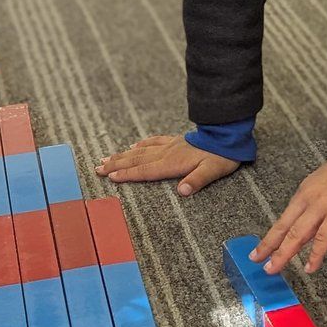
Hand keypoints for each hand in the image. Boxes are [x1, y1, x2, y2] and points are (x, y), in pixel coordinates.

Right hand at [95, 134, 238, 196]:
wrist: (228, 134)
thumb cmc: (222, 156)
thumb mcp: (213, 171)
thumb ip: (197, 181)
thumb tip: (182, 192)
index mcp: (173, 163)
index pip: (145, 170)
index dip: (127, 174)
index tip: (110, 176)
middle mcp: (167, 153)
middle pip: (137, 160)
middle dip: (116, 164)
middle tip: (97, 168)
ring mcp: (170, 145)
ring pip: (141, 151)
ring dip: (123, 155)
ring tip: (106, 158)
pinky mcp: (176, 140)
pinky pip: (154, 142)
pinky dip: (142, 145)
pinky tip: (134, 146)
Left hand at [250, 159, 326, 274]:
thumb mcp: (326, 185)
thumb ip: (318, 207)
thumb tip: (314, 230)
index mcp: (304, 193)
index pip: (283, 220)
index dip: (270, 237)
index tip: (259, 250)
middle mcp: (308, 201)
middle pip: (284, 228)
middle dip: (269, 246)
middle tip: (257, 261)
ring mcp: (322, 208)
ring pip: (297, 235)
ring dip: (283, 253)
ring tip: (273, 268)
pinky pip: (324, 239)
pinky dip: (315, 255)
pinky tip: (309, 267)